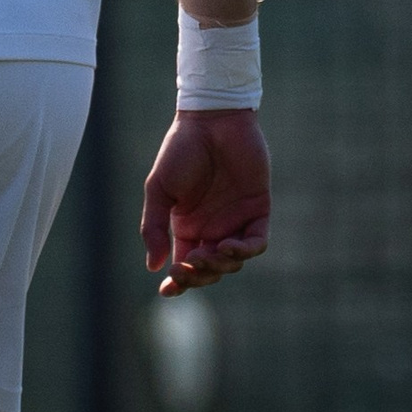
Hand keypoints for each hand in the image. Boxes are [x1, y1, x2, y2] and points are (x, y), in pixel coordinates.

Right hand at [140, 108, 270, 296]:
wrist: (211, 121)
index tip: (166, 291)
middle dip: (198, 276)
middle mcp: (212, 228)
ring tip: (206, 253)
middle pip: (209, 269)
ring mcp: (236, 221)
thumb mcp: (159, 190)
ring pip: (233, 261)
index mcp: (186, 226)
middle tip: (188, 265)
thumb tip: (153, 266)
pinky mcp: (257, 210)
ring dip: (220, 264)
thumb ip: (155, 227)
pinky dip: (245, 250)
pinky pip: (257, 242)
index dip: (177, 283)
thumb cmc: (180, 151)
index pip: (184, 264)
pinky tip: (229, 246)